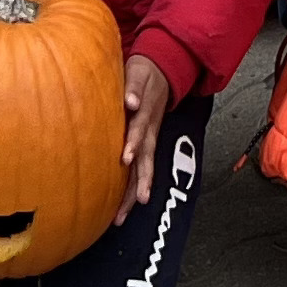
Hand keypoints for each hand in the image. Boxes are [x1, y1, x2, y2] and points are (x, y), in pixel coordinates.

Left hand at [120, 55, 174, 209]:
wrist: (163, 70)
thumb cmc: (145, 73)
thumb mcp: (139, 73)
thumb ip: (133, 87)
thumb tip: (130, 102)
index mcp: (145, 114)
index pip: (138, 131)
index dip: (133, 144)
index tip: (125, 159)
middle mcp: (149, 131)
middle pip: (145, 160)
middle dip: (140, 183)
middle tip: (135, 203)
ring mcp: (149, 139)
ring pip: (144, 169)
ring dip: (137, 191)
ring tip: (123, 216)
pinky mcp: (147, 143)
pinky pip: (142, 168)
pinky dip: (135, 187)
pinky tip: (125, 205)